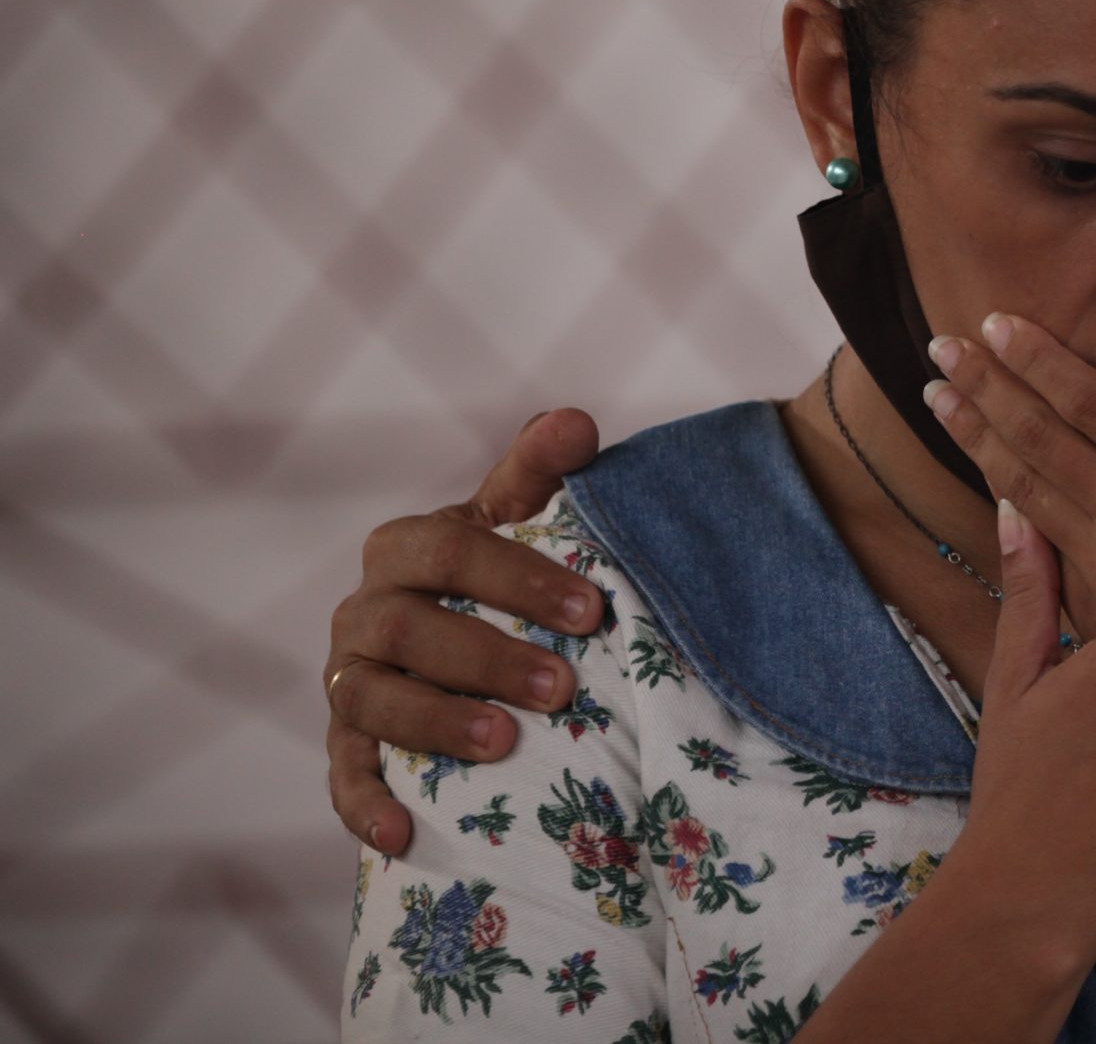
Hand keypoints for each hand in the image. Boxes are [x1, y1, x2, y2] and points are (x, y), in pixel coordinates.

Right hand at [324, 408, 606, 853]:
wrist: (461, 645)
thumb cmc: (501, 574)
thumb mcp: (520, 520)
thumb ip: (542, 472)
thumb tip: (575, 421)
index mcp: (404, 549)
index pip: (451, 550)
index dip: (519, 578)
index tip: (592, 610)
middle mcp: (364, 612)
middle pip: (409, 629)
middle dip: (487, 656)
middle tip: (564, 685)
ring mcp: (349, 681)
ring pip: (372, 701)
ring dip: (437, 723)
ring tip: (507, 743)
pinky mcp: (347, 746)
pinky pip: (342, 778)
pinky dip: (365, 806)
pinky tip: (402, 834)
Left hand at [925, 313, 1095, 630]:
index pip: (1094, 401)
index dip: (1039, 359)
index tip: (997, 322)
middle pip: (1044, 437)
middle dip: (987, 385)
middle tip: (944, 346)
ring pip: (1025, 488)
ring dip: (975, 436)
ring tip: (939, 393)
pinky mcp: (1094, 608)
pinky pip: (1035, 541)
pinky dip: (1002, 494)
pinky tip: (978, 460)